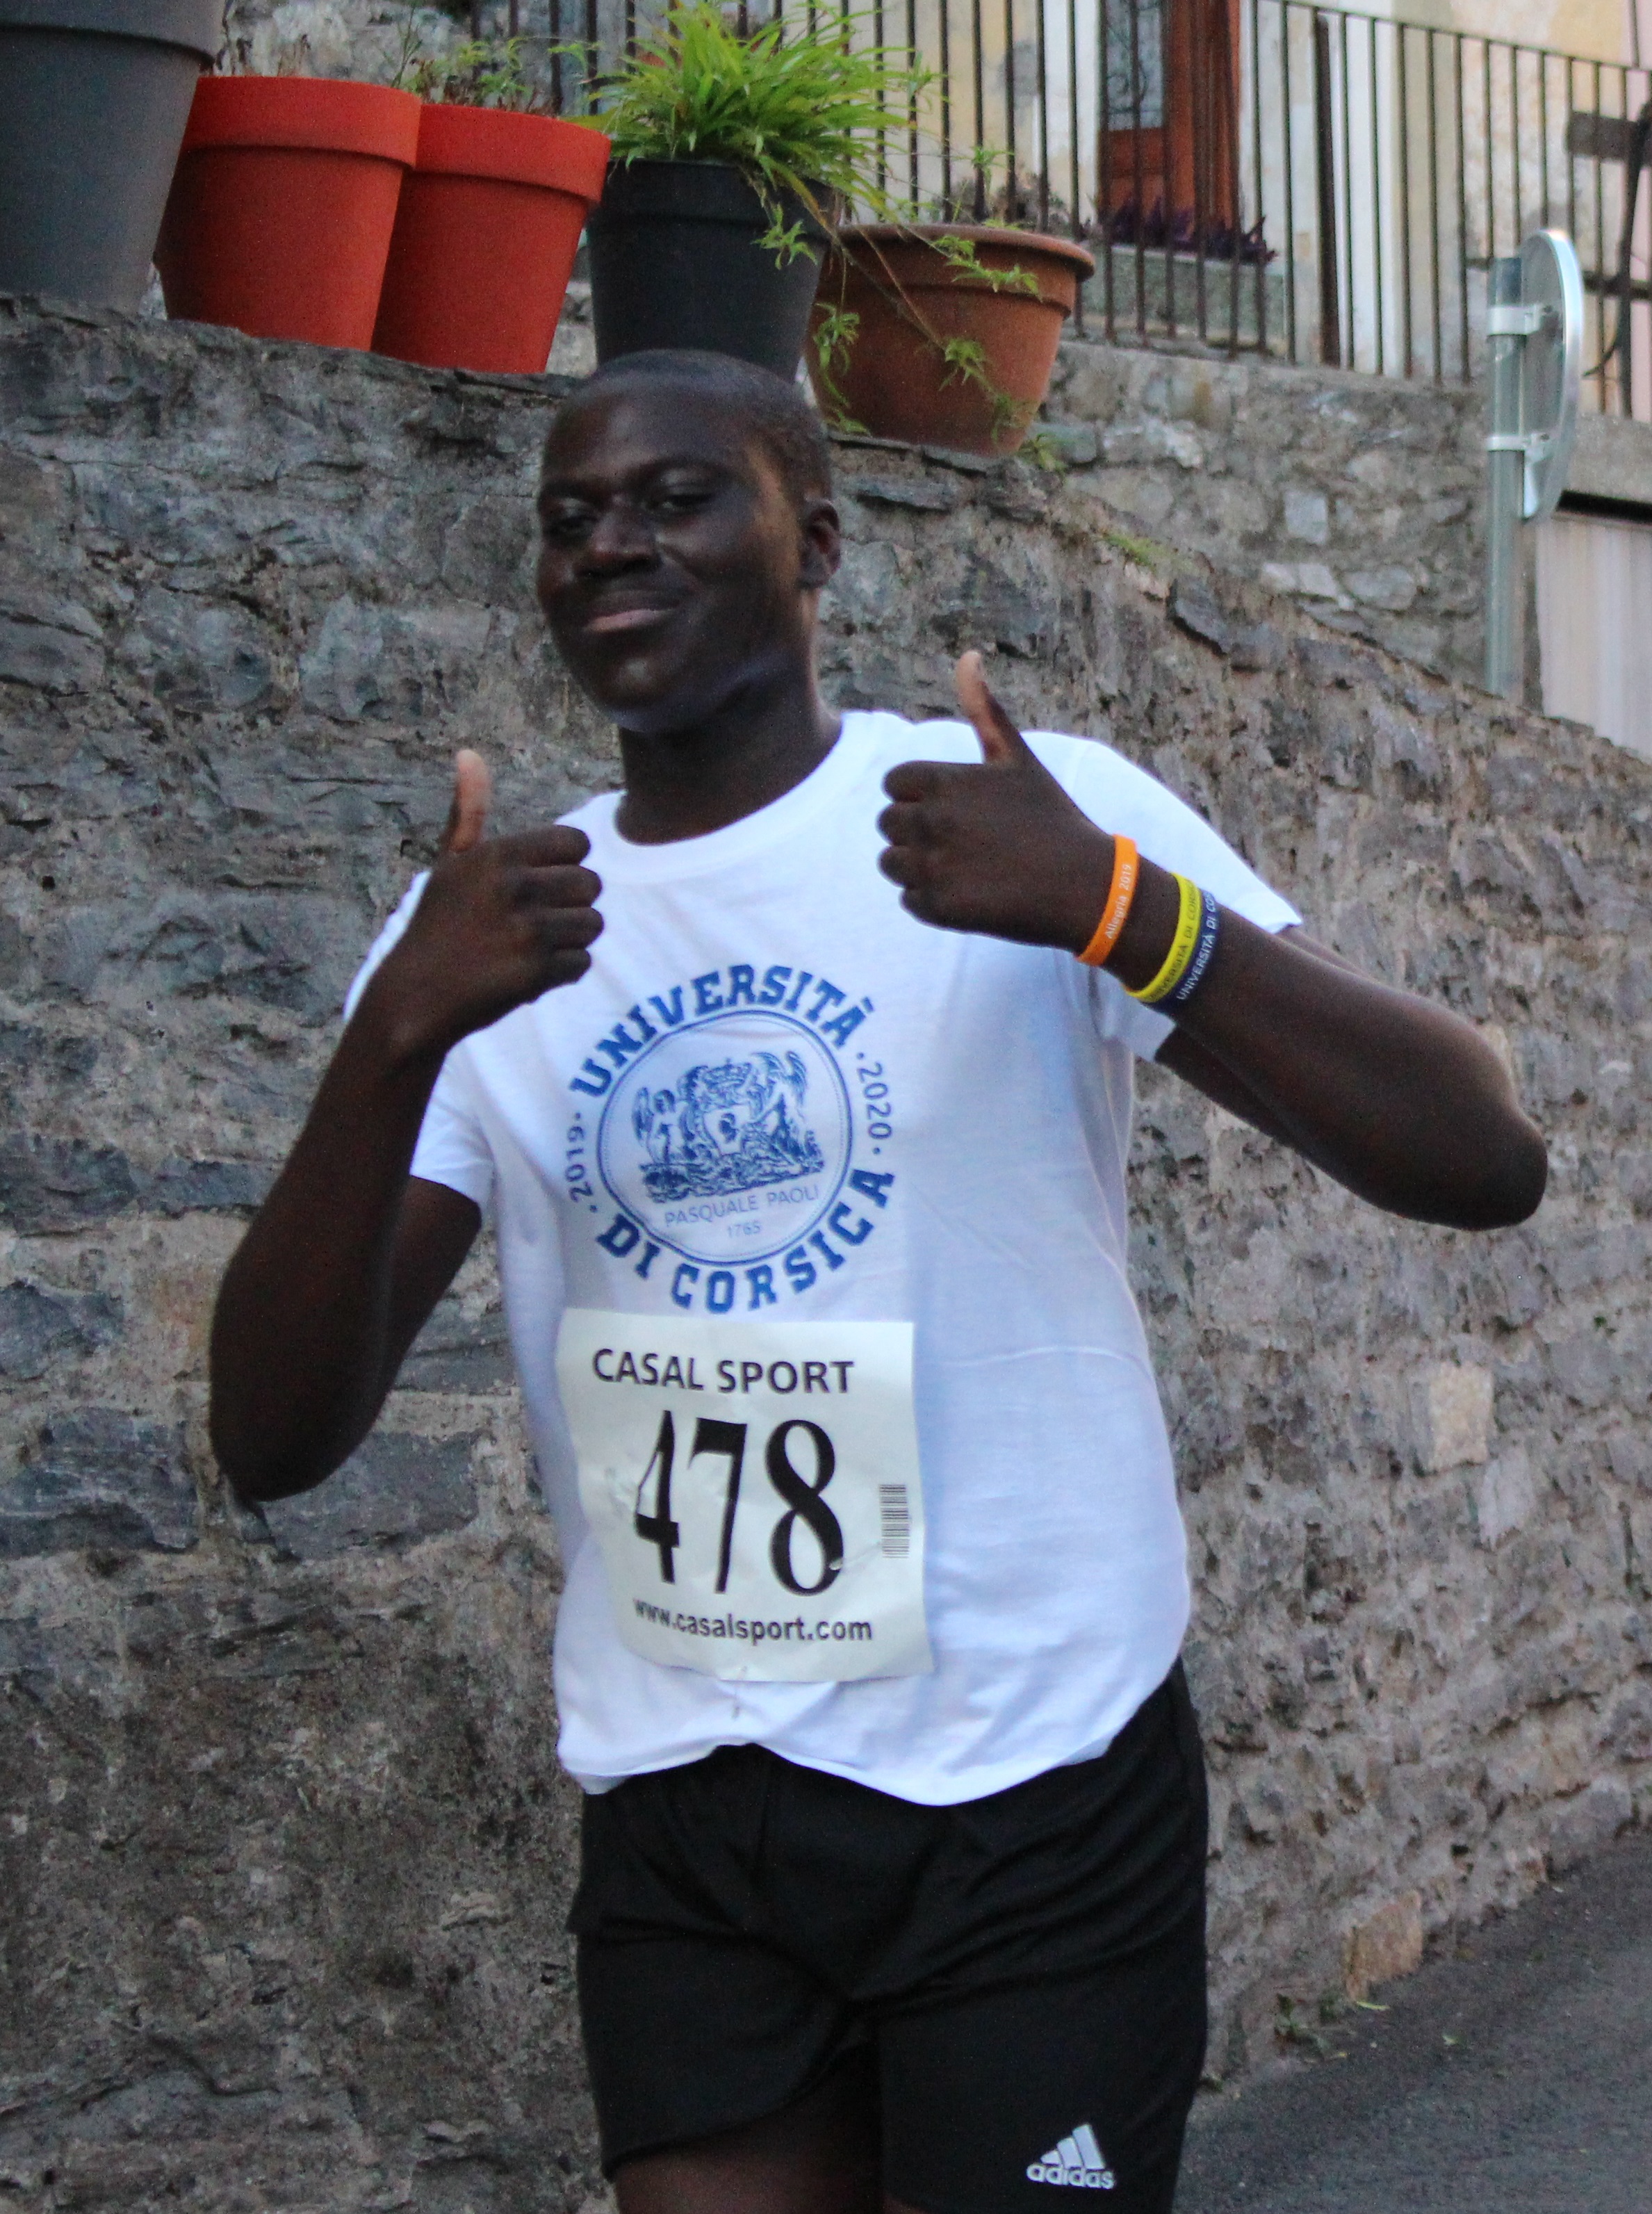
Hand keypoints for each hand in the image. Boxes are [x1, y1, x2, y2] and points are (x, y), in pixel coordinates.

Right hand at [363, 750, 603, 1060]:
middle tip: (532, 923)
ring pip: (593, 925)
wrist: (415, 998)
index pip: (577, 843)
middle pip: (592, 884)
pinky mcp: (537, 971)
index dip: (565, 866)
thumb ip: (468, 812)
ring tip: (530, 948)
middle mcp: (516, 886)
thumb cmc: (437, 927)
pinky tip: (529, 974)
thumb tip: (469, 753)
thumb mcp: (448, 865)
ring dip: (568, 941)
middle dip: (570, 906)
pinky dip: (562, 973)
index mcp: (499, 854)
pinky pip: (582, 963)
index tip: (539, 886)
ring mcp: (528, 929)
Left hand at [877, 653, 1116, 952]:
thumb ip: (984, 711)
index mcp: (945, 781)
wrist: (1083, 886)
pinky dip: (932, 901)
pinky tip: (970, 893)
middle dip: (915, 831)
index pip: (893, 784)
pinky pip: (909, 900)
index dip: (919, 796)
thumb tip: (967, 655)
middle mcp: (932, 821)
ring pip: (891, 863)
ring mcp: (932, 867)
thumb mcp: (1018, 759)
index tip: (955, 808)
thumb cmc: (1051, 817)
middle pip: (887, 823)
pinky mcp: (938, 908)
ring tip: (965, 867)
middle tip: (962, 841)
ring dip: (917, 866)